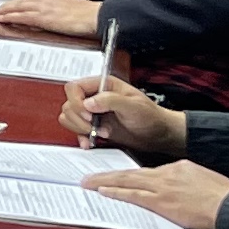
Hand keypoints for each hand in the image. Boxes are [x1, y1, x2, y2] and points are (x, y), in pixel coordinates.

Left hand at [0, 0, 101, 40]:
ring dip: (4, 10)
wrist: (97, 15)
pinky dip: (12, 17)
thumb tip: (51, 17)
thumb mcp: (69, 9)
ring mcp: (45, 9)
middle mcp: (46, 1)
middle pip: (20, 2)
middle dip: (5, 6)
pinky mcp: (46, 18)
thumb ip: (56, 11)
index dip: (16, 3)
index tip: (8, 6)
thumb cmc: (88, 14)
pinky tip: (3, 19)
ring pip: (19, 7)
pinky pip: (24, 16)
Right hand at [60, 71, 184, 157]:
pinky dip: (80, 137)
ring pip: (68, 117)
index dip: (76, 102)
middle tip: (94, 127)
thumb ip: (110, 100)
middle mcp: (95, 97)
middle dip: (79, 119)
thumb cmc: (151, 116)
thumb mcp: (134, 105)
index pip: (74, 88)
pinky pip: (76, 130)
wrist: (159, 135)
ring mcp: (93, 113)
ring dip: (79, 128)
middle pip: (69, 104)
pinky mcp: (94, 127)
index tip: (89, 114)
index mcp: (102, 86)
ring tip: (98, 133)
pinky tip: (90, 142)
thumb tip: (88, 103)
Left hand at [91, 162, 228, 228]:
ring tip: (89, 183)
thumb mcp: (206, 183)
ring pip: (128, 181)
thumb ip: (188, 184)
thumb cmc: (227, 200)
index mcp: (181, 167)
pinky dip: (116, 193)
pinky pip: (133, 195)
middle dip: (110, 174)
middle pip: (133, 172)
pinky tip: (104, 193)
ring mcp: (163, 186)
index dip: (132, 175)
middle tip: (90, 176)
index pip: (149, 171)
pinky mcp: (161, 201)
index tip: (120, 177)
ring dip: (106, 182)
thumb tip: (180, 193)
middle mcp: (168, 173)